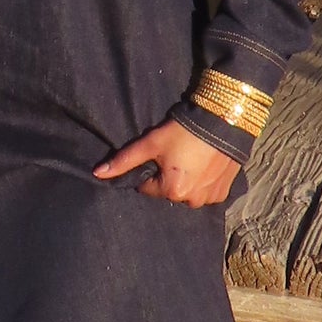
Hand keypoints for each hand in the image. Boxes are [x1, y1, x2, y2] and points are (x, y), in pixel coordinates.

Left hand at [94, 118, 246, 208]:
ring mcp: (210, 198)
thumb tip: (97, 174)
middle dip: (169, 176)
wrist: (223, 120)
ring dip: (187, 180)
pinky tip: (206, 164)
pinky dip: (204, 181)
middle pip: (168, 191)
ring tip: (192, 158)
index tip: (159, 154)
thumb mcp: (151, 143)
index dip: (150, 170)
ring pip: (188, 193)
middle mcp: (191, 201)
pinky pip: (206, 192)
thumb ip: (124, 160)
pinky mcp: (224, 192)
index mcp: (171, 191)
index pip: (147, 187)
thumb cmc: (183, 132)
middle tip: (177, 154)